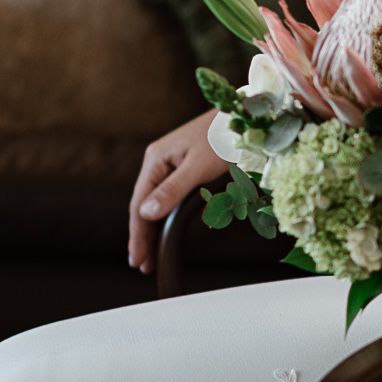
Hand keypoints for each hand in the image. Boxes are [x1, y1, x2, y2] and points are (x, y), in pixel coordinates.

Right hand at [127, 109, 228, 272]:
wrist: (243, 116)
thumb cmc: (223, 137)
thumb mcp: (198, 167)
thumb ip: (172, 191)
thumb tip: (146, 214)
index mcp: (155, 160)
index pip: (139, 204)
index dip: (138, 234)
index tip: (137, 258)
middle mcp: (158, 162)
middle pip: (144, 206)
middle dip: (143, 236)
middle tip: (142, 265)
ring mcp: (170, 165)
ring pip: (156, 203)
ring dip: (152, 229)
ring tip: (150, 254)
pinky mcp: (183, 168)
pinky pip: (168, 197)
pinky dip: (164, 216)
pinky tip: (163, 229)